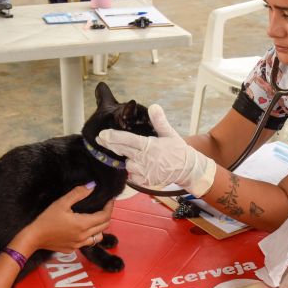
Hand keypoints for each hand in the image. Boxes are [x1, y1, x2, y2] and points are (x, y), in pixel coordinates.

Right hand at [13, 184, 112, 253]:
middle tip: (104, 206)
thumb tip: (92, 186)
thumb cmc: (46, 219)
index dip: (110, 207)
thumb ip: (77, 194)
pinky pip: (87, 242)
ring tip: (94, 218)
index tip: (110, 200)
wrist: (33, 237)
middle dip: (107, 215)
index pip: (105, 216)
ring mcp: (79, 245)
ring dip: (100, 227)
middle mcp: (84, 236)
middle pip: (104, 226)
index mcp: (83, 224)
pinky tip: (81, 229)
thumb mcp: (61, 203)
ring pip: (98, 237)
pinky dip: (89, 235)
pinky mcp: (72, 249)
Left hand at [97, 105, 216, 196]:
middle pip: (122, 151)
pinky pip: (132, 176)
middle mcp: (144, 159)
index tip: (102, 134)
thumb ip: (159, 121)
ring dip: (127, 159)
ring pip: (127, 164)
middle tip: (100, 139)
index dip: (113, 137)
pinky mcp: (145, 181)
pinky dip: (133, 171)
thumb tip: (154, 106)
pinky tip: (140, 166)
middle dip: (109, 144)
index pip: (128, 140)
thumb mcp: (170, 133)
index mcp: (149, 146)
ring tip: (136, 155)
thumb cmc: (178, 150)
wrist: (187, 169)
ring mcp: (144, 172)